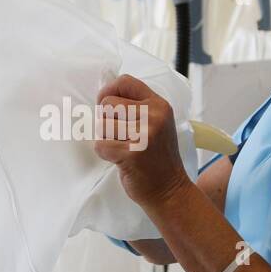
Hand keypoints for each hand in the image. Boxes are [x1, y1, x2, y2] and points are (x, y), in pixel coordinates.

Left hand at [94, 74, 190, 211]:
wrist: (170, 190)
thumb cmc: (157, 157)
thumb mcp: (157, 124)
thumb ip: (136, 107)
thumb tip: (104, 95)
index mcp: (159, 105)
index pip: (125, 81)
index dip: (109, 90)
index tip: (107, 105)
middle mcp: (153, 116)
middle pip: (107, 104)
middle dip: (106, 120)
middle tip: (120, 136)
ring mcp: (143, 135)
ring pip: (102, 125)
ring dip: (106, 138)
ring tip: (123, 148)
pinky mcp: (132, 154)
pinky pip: (101, 145)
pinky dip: (105, 154)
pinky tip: (120, 159)